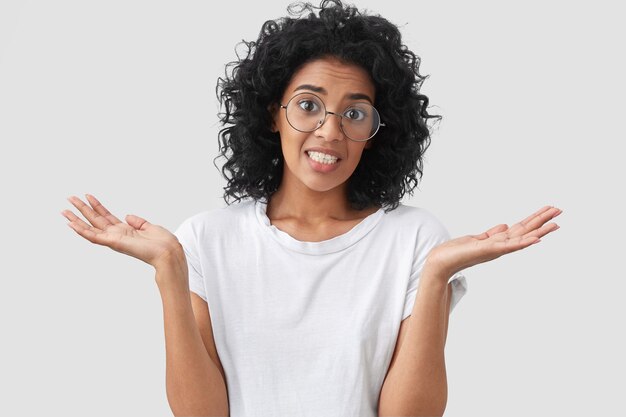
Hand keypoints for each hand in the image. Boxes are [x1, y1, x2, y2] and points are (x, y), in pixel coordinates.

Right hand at [62, 194, 181, 268]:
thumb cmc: (162, 243)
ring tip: (64, 210)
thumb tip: (127, 216)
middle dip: (82, 209)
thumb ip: (137, 222)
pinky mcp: (113, 243)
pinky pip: (94, 237)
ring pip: (90, 228)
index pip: (106, 216)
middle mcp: (117, 235)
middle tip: (69, 198)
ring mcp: (113, 239)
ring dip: (76, 219)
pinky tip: (71, 224)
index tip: (88, 196)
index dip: (97, 206)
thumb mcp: (149, 227)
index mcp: (125, 231)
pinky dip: (82, 231)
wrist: (168, 252)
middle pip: (95, 220)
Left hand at [424, 205, 561, 278]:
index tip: (549, 211)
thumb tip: (505, 226)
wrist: (441, 262)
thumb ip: (492, 233)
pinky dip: (523, 242)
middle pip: (526, 230)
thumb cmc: (457, 252)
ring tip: (555, 223)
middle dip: (542, 220)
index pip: (521, 228)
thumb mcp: (477, 239)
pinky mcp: (489, 250)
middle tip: (560, 210)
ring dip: (539, 231)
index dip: (535, 219)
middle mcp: (501, 246)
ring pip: (523, 238)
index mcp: (498, 241)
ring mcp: (496, 249)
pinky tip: (536, 238)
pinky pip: (510, 246)